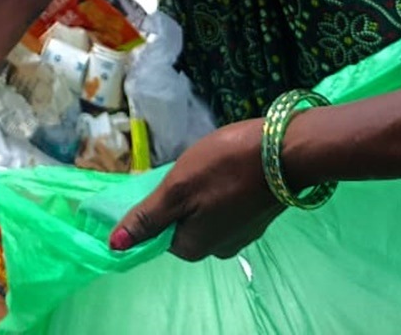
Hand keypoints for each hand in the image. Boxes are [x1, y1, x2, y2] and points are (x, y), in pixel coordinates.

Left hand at [109, 120, 283, 260]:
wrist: (284, 151)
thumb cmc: (223, 167)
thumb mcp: (176, 189)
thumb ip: (147, 219)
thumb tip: (115, 245)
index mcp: (194, 248)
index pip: (159, 235)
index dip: (156, 207)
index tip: (164, 181)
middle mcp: (218, 250)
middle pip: (182, 224)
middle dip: (180, 198)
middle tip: (187, 169)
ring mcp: (241, 235)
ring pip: (204, 214)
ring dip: (200, 192)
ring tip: (208, 166)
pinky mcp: (256, 218)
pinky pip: (225, 206)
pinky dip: (220, 189)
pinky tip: (225, 170)